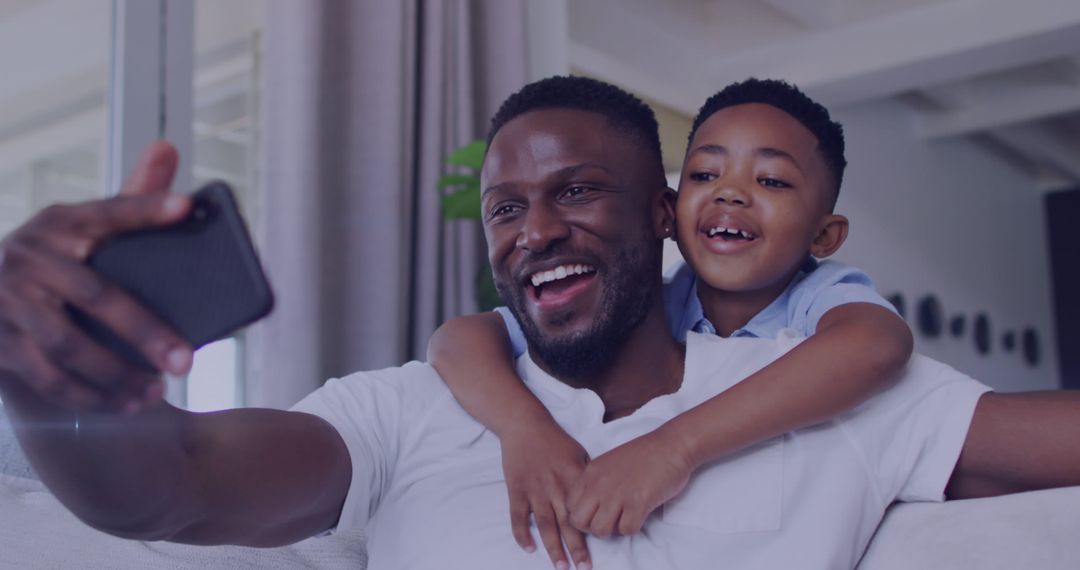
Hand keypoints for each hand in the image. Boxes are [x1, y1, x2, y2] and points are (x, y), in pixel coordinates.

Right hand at [0, 141, 193, 411]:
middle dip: (145, 331)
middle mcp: (30, 257)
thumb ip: (130, 198)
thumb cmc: (61, 258)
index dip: (147, 208)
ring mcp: (8, 301)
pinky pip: (46, 378)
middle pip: (97, 297)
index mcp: (62, 222)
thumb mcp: (86, 226)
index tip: (188, 207)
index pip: (111, 212)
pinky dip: (89, 396)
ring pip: (68, 347)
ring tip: (160, 391)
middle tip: (187, 359)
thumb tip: (166, 147)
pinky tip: (127, 406)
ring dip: (117, 375)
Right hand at [500, 420, 591, 569]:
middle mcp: (555, 486)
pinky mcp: (516, 489)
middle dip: (576, 548)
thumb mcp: (578, 453)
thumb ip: (588, 477)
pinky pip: (518, 516)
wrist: (525, 424)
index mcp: (573, 477)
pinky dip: (521, 533)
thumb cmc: (554, 439)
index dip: (594, 529)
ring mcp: (534, 490)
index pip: (586, 509)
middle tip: (583, 568)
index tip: (604, 545)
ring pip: (545, 524)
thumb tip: (602, 496)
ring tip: (561, 567)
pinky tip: (528, 548)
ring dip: (553, 547)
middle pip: (567, 523)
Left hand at [567, 428, 693, 537]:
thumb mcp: (609, 463)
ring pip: (600, 530)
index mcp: (591, 473)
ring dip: (612, 530)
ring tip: (623, 519)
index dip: (581, 515)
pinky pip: (626, 530)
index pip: (569, 504)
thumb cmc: (643, 455)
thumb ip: (596, 482)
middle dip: (592, 527)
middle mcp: (599, 483)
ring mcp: (618, 493)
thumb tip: (590, 506)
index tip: (596, 513)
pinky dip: (632, 527)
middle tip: (608, 521)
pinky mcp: (638, 502)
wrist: (671, 445)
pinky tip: (639, 515)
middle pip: (579, 522)